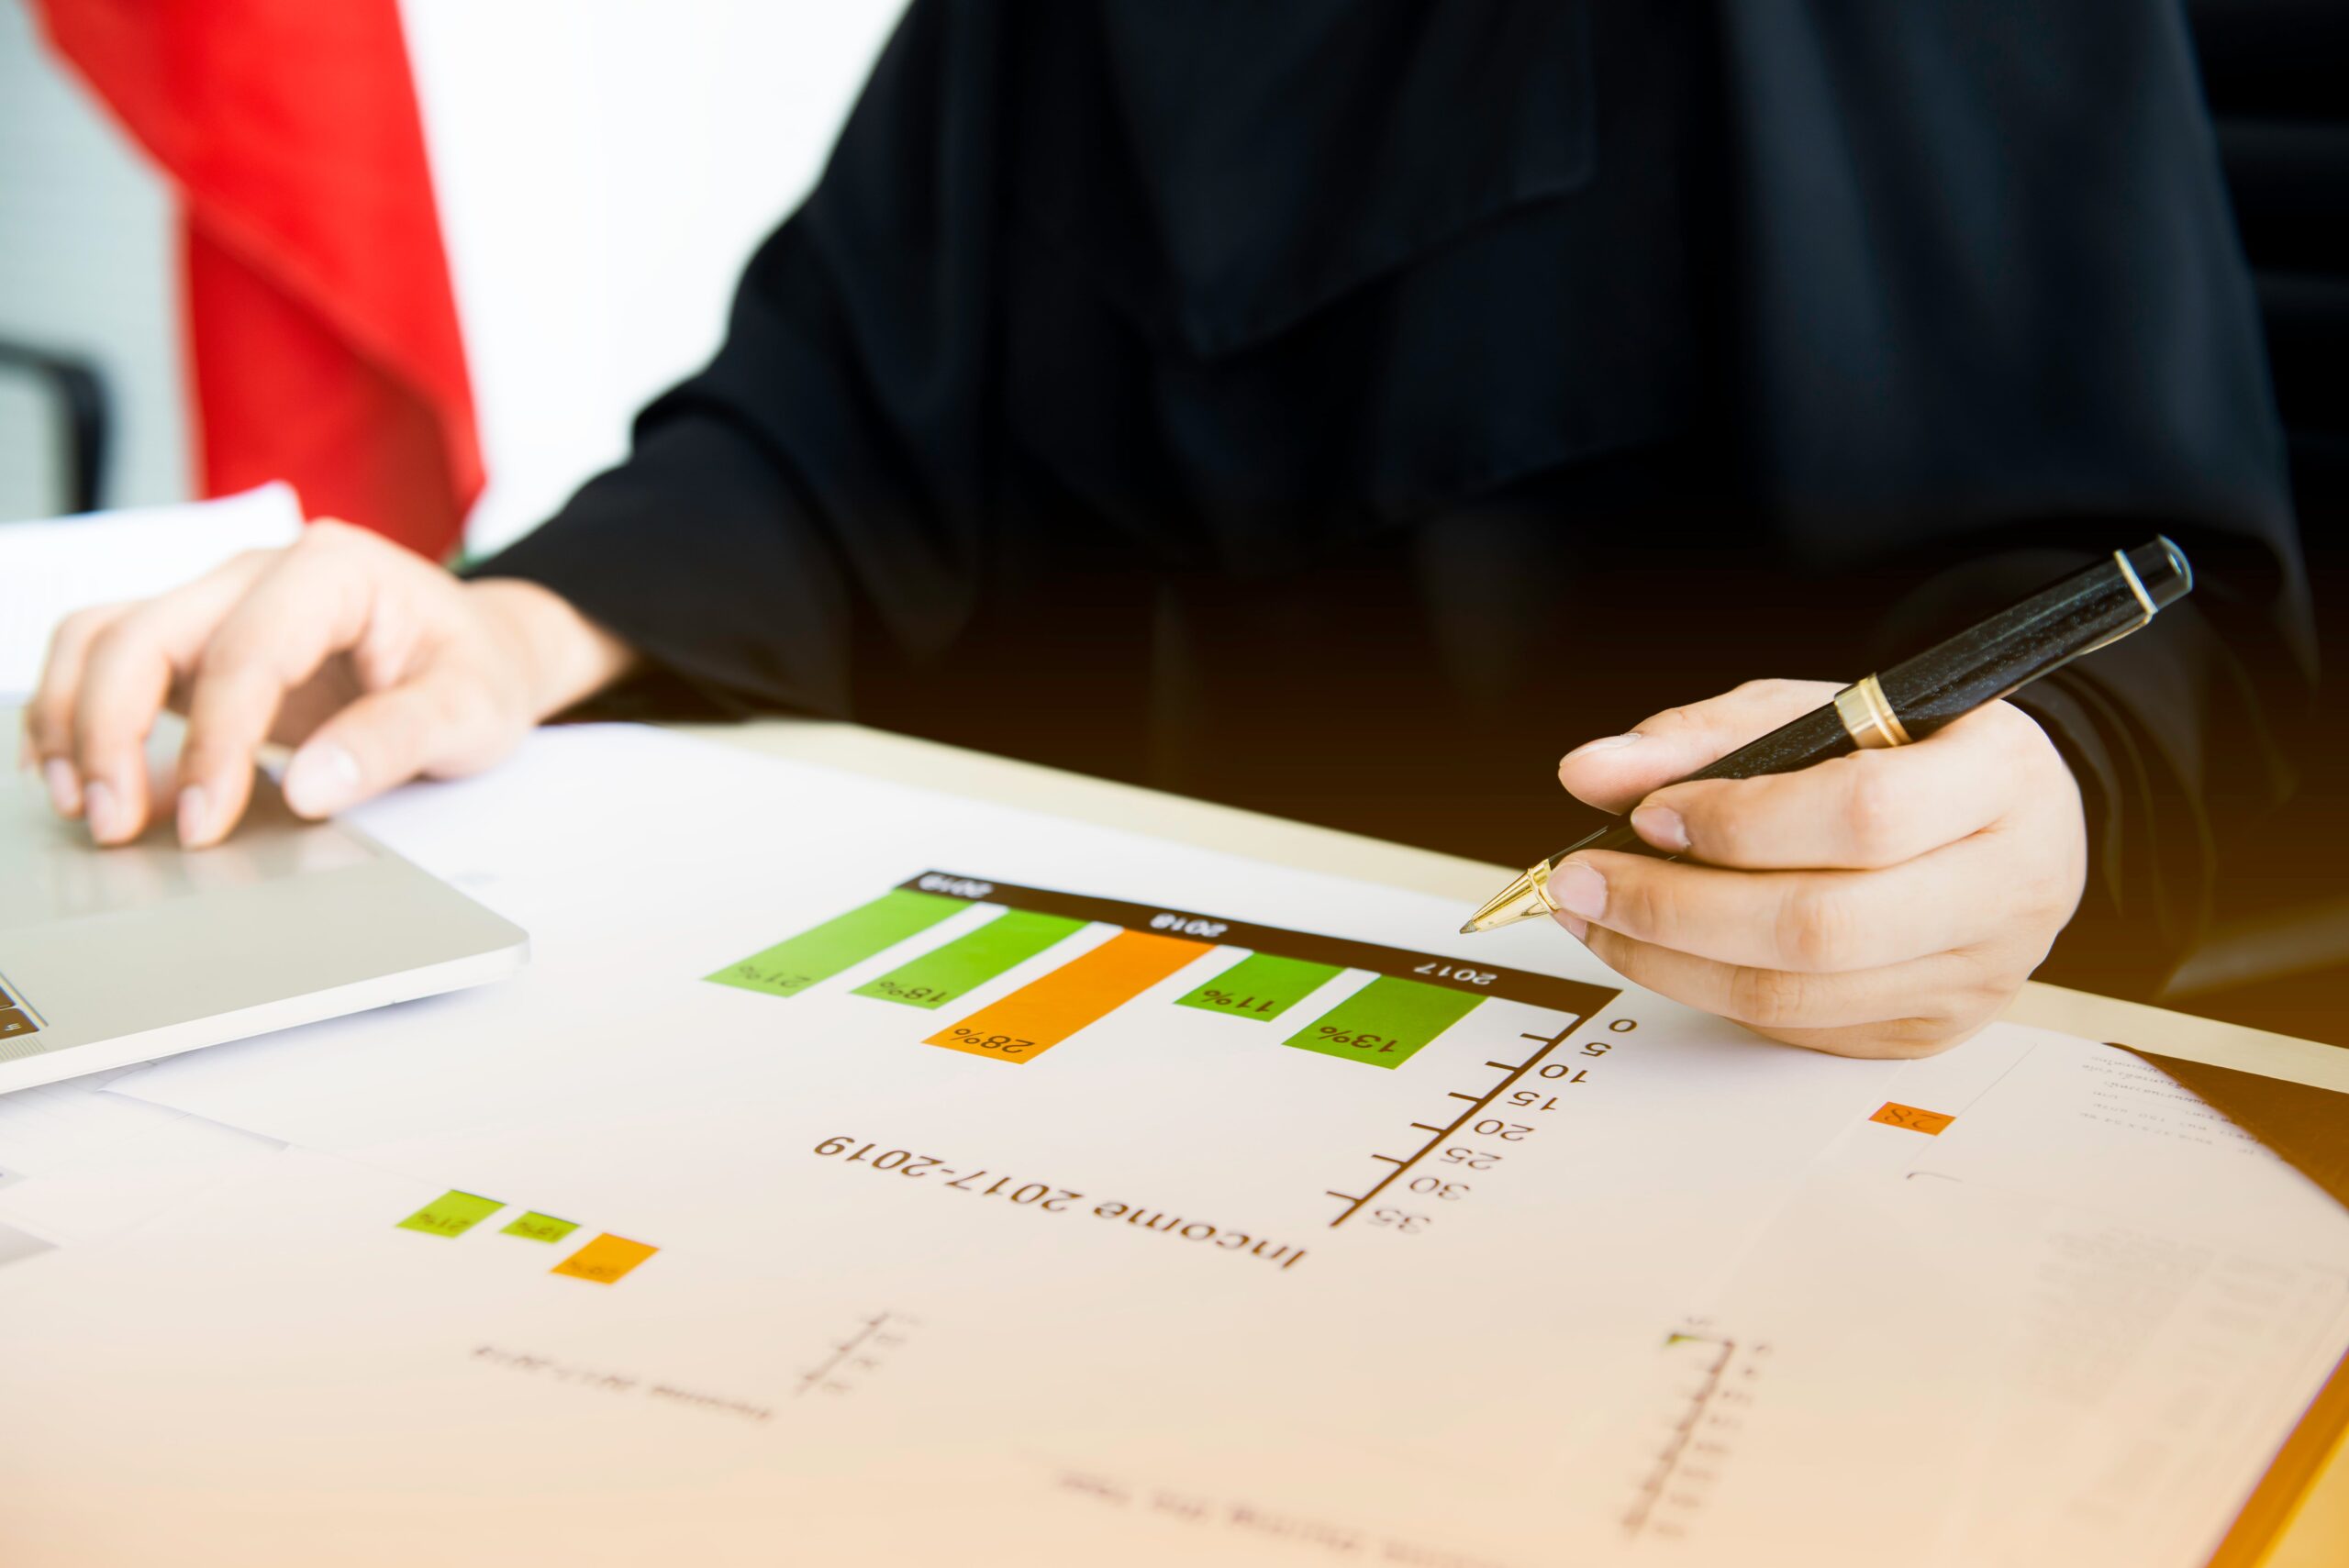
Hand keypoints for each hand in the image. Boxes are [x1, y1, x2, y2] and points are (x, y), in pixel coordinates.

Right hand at [21, 521, 635, 847]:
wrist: (484, 649)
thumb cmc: (478, 669)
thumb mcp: (471, 709)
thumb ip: (394, 741)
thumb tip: (308, 787)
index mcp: (332, 570)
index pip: (245, 654)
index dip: (213, 744)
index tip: (205, 823)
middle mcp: (259, 572)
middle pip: (142, 633)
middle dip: (110, 731)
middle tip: (116, 825)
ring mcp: (220, 601)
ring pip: (103, 637)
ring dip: (74, 720)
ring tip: (85, 807)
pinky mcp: (201, 640)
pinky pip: (110, 659)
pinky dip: (78, 713)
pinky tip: (79, 777)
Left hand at [1551, 679, 2086, 1057]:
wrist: (2008, 819)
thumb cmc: (1910, 753)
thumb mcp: (1817, 710)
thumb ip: (1704, 736)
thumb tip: (1590, 771)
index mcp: (1998, 778)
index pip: (1864, 816)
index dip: (1742, 822)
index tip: (1648, 813)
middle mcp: (2005, 885)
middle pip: (1822, 927)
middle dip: (1675, 908)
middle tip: (1582, 878)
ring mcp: (1972, 973)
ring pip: (1796, 996)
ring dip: (1668, 960)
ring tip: (1598, 914)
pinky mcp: (1929, 1029)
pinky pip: (1795, 1028)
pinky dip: (1705, 989)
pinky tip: (1658, 948)